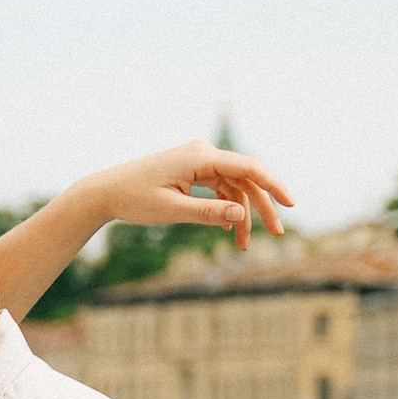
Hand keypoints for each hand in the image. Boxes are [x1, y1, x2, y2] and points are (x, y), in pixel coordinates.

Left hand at [95, 140, 290, 252]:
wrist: (106, 191)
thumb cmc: (135, 198)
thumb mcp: (173, 211)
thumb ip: (208, 212)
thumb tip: (240, 213)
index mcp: (200, 156)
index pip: (248, 167)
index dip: (273, 185)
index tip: (290, 204)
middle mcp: (203, 153)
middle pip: (245, 178)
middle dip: (262, 207)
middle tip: (276, 234)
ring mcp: (199, 161)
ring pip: (234, 187)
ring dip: (242, 213)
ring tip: (243, 245)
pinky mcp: (193, 170)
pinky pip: (220, 188)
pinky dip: (226, 208)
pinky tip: (229, 230)